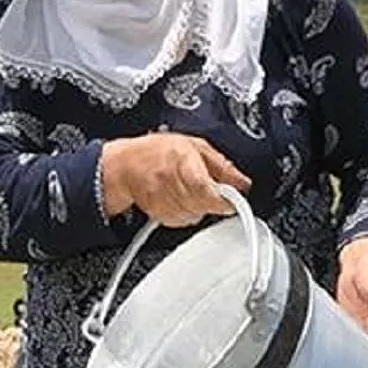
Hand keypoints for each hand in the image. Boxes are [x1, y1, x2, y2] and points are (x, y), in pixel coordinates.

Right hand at [101, 132, 252, 227]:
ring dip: (200, 207)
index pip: (204, 187)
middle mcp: (169, 181)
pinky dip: (188, 213)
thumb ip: (222, 165)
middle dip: (213, 201)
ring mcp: (162, 199)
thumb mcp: (195, 146)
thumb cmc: (159, 152)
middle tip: (214, 191)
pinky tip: (182, 199)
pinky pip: (183, 221)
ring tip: (192, 190)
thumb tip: (242, 182)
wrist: (125, 165)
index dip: (222, 198)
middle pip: (202, 204)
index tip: (232, 201)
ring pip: (194, 215)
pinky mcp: (158, 214)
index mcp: (181, 159)